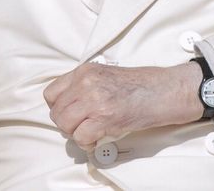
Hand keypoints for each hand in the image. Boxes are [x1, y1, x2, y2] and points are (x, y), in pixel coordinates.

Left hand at [43, 61, 202, 150]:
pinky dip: (87, 143)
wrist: (162, 91)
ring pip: (64, 125)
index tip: (70, 113)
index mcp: (85, 71)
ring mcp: (95, 100)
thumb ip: (85, 86)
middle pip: (56, 112)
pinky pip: (80, 137)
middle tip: (82, 126)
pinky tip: (98, 139)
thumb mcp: (105, 75)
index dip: (58, 107)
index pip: (51, 93)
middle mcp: (86, 83)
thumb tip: (68, 107)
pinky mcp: (104, 117)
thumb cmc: (139, 86)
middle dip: (67, 124)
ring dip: (76, 133)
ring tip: (90, 132)